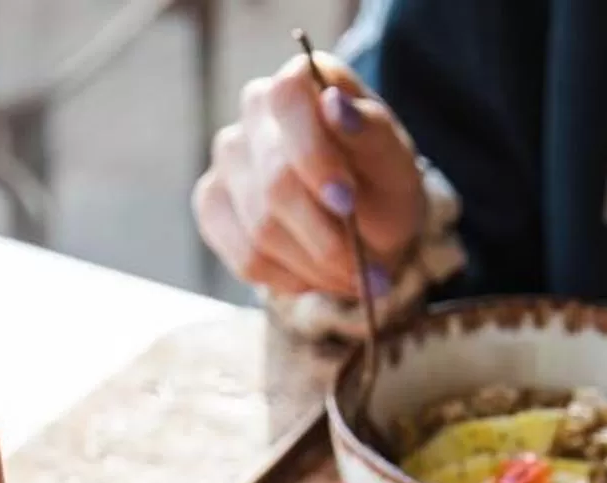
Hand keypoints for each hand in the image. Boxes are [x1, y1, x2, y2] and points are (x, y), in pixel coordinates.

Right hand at [195, 52, 425, 303]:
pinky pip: (245, 256)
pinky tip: (316, 275)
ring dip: (314, 265)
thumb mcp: (395, 161)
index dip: (313, 154)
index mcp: (302, 80)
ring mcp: (228, 158)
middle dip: (326, 236)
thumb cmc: (381, 185)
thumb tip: (333, 103)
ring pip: (261, 228)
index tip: (347, 202)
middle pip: (275, 182)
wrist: (365, 228)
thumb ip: (370, 131)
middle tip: (365, 268)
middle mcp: (255, 109)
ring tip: (351, 276)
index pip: (287, 99)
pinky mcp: (212, 204)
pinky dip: (289, 278)